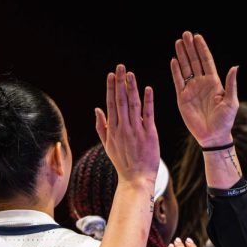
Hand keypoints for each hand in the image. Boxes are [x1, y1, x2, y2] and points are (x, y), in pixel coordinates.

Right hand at [94, 64, 158, 186]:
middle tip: (121, 67)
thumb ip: (101, 127)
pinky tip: (147, 89)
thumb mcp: (107, 145)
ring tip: (130, 74)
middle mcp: (123, 128)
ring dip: (131, 88)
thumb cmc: (123, 163)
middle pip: (120, 101)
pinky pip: (148, 115)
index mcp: (113, 129)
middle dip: (120, 82)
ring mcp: (136, 131)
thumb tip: (97, 108)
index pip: (111, 104)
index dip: (111, 88)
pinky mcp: (149, 135)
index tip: (111, 74)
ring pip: (132, 105)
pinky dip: (147, 101)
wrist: (136, 179)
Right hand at [171, 31, 238, 146]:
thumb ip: (231, 84)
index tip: (197, 37)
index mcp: (214, 83)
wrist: (213, 137)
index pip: (206, 61)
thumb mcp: (231, 102)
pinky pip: (178, 81)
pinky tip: (173, 60)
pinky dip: (175, 71)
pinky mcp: (183, 98)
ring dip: (182, 55)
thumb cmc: (225, 121)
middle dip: (190, 48)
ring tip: (178, 42)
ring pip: (185, 68)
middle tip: (185, 34)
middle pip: (195, 61)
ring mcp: (191, 90)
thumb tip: (235, 67)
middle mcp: (202, 84)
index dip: (202, 49)